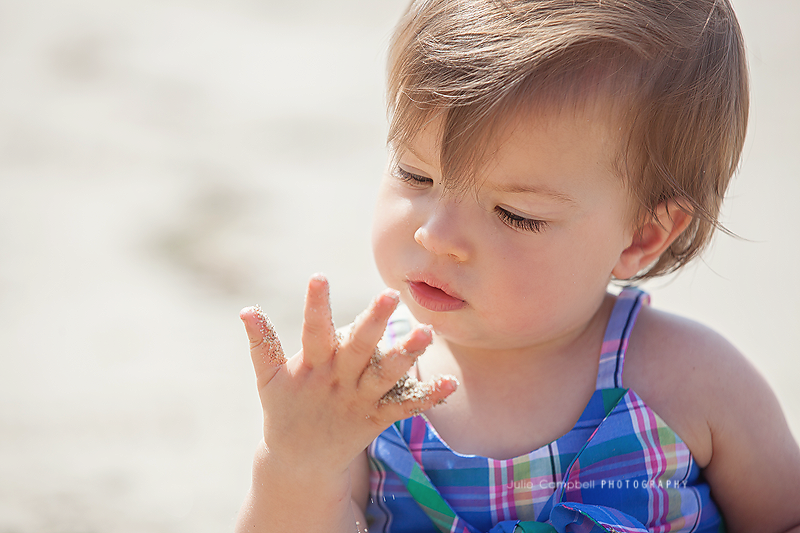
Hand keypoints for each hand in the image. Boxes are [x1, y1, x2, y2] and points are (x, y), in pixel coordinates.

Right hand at [240, 274, 456, 477]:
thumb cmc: (285, 410)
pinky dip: (426, 397)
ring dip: (406, 355)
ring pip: (385, 376)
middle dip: (373, 322)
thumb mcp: (269, 380)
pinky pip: (403, 407)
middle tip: (390, 295)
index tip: (318, 277)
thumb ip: (262, 344)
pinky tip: (450, 383)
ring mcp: (359, 401)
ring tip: (426, 332)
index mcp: (312, 366)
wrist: (300, 464)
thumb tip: (245, 309)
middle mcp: (338, 381)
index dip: (314, 306)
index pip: (312, 331)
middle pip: (358, 349)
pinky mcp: (376, 419)